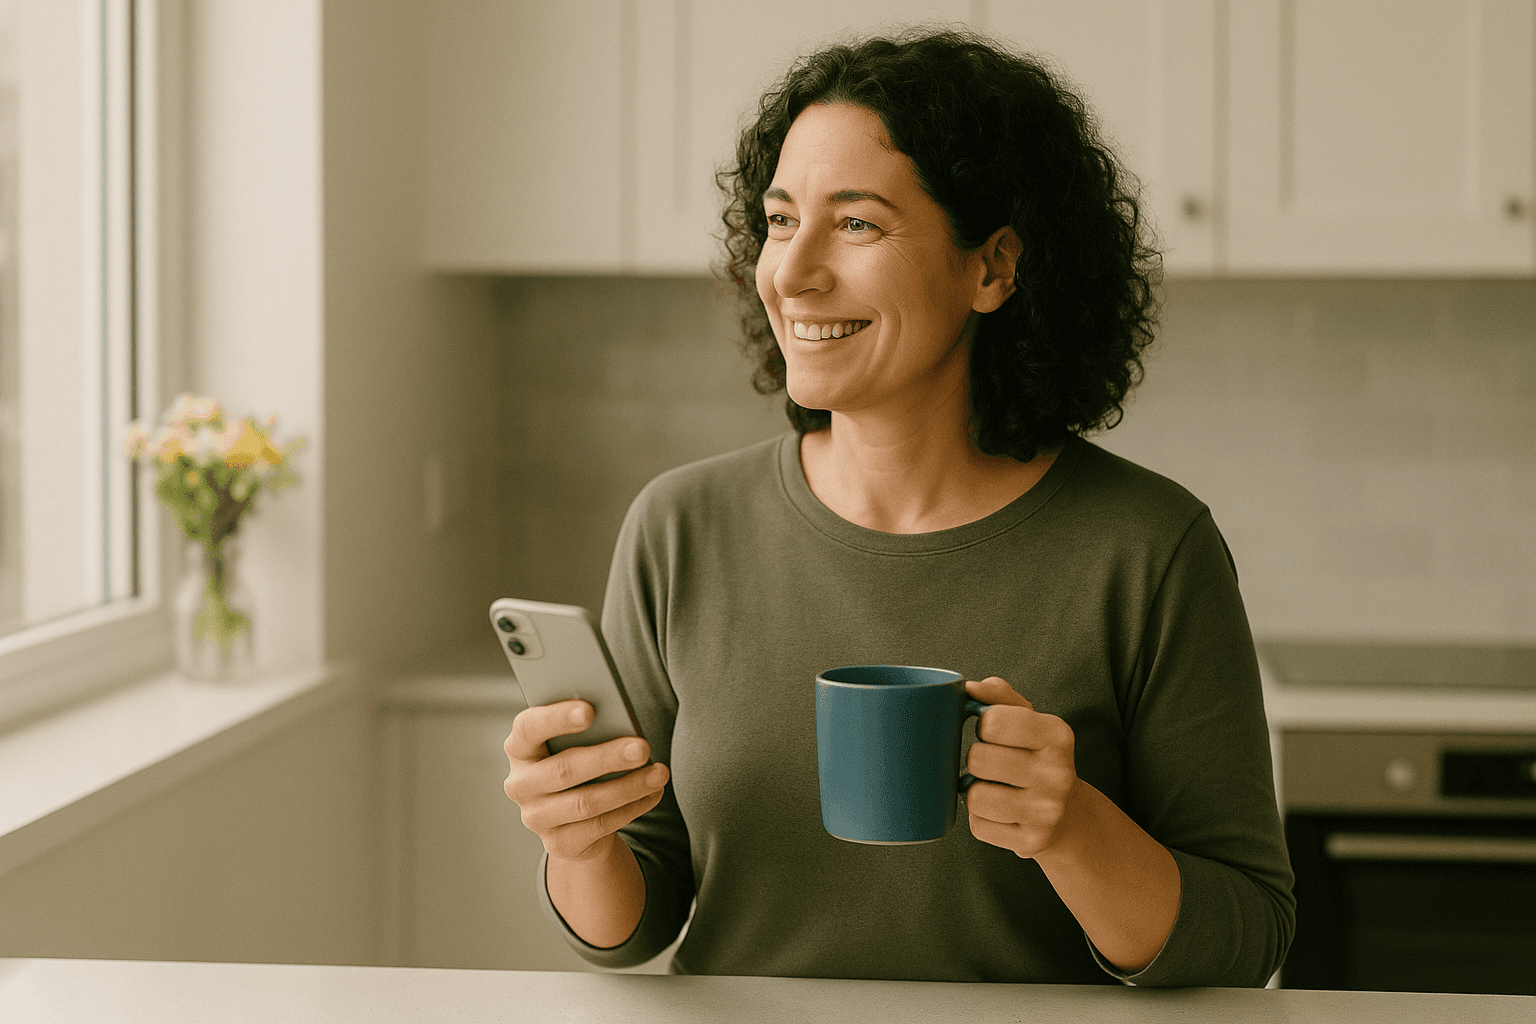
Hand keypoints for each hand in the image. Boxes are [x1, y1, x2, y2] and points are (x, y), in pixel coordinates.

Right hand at [503, 699, 669, 863]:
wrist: (572, 817)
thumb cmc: (577, 761)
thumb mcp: (575, 743)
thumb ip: (589, 730)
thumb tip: (622, 722)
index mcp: (520, 748)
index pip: (528, 728)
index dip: (556, 718)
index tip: (590, 710)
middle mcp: (521, 784)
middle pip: (564, 769)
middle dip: (607, 758)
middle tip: (643, 747)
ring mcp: (536, 818)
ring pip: (586, 803)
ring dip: (628, 787)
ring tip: (659, 773)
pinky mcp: (558, 843)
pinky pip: (600, 826)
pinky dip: (631, 808)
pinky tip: (653, 793)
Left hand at [963, 676, 1081, 858]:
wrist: (1068, 813)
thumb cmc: (1035, 756)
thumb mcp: (1027, 719)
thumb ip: (998, 696)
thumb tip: (968, 688)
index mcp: (1058, 735)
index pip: (991, 721)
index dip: (983, 725)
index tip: (994, 731)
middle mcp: (1058, 773)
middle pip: (978, 759)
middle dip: (976, 760)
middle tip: (993, 764)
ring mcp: (1047, 812)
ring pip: (975, 797)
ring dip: (976, 792)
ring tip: (995, 788)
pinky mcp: (1032, 842)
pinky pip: (979, 826)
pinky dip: (981, 819)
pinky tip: (1001, 813)